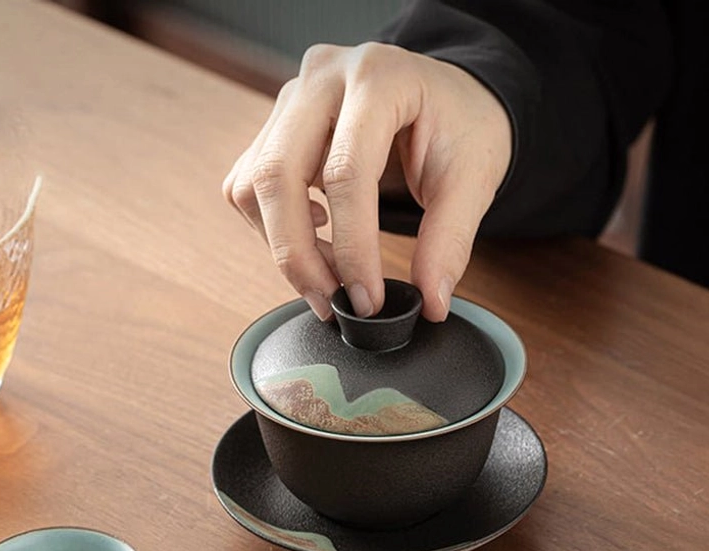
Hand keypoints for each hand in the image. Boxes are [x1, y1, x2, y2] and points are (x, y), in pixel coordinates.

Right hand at [223, 42, 511, 321]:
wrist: (444, 94)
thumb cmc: (459, 124)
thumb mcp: (474, 177)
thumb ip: (450, 241)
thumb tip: (430, 302)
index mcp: (378, 78)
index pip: (345, 173)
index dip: (352, 248)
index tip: (367, 300)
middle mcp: (322, 79)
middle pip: (276, 175)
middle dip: (297, 255)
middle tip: (329, 303)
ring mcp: (291, 100)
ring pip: (251, 186)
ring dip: (282, 245)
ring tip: (329, 272)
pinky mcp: (274, 127)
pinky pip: (247, 186)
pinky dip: (272, 227)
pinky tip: (316, 232)